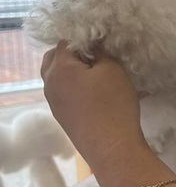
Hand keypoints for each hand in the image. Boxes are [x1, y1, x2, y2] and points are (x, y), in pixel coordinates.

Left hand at [41, 42, 147, 169]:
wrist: (111, 146)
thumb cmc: (113, 103)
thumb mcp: (113, 70)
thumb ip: (101, 52)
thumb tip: (93, 46)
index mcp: (60, 68)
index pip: (65, 42)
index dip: (84, 40)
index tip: (102, 45)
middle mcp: (50, 83)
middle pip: (53, 59)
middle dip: (72, 54)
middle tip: (96, 57)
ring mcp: (54, 102)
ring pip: (57, 78)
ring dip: (73, 72)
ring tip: (98, 76)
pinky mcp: (62, 117)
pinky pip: (64, 94)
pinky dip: (76, 88)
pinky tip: (97, 94)